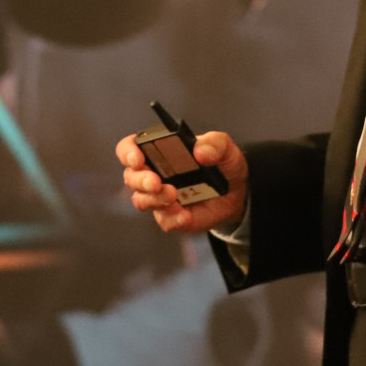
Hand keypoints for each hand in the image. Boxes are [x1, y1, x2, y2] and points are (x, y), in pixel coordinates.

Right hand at [115, 128, 248, 234]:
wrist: (237, 192)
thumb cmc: (223, 164)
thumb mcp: (225, 147)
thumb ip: (215, 144)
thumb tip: (200, 151)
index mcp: (160, 151)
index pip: (130, 149)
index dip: (128, 152)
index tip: (138, 158)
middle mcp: (154, 173)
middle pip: (131, 177)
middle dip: (140, 180)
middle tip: (157, 182)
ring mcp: (160, 197)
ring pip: (141, 200)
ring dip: (154, 199)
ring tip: (174, 195)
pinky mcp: (170, 217)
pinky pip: (164, 221)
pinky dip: (173, 218)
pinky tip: (186, 214)